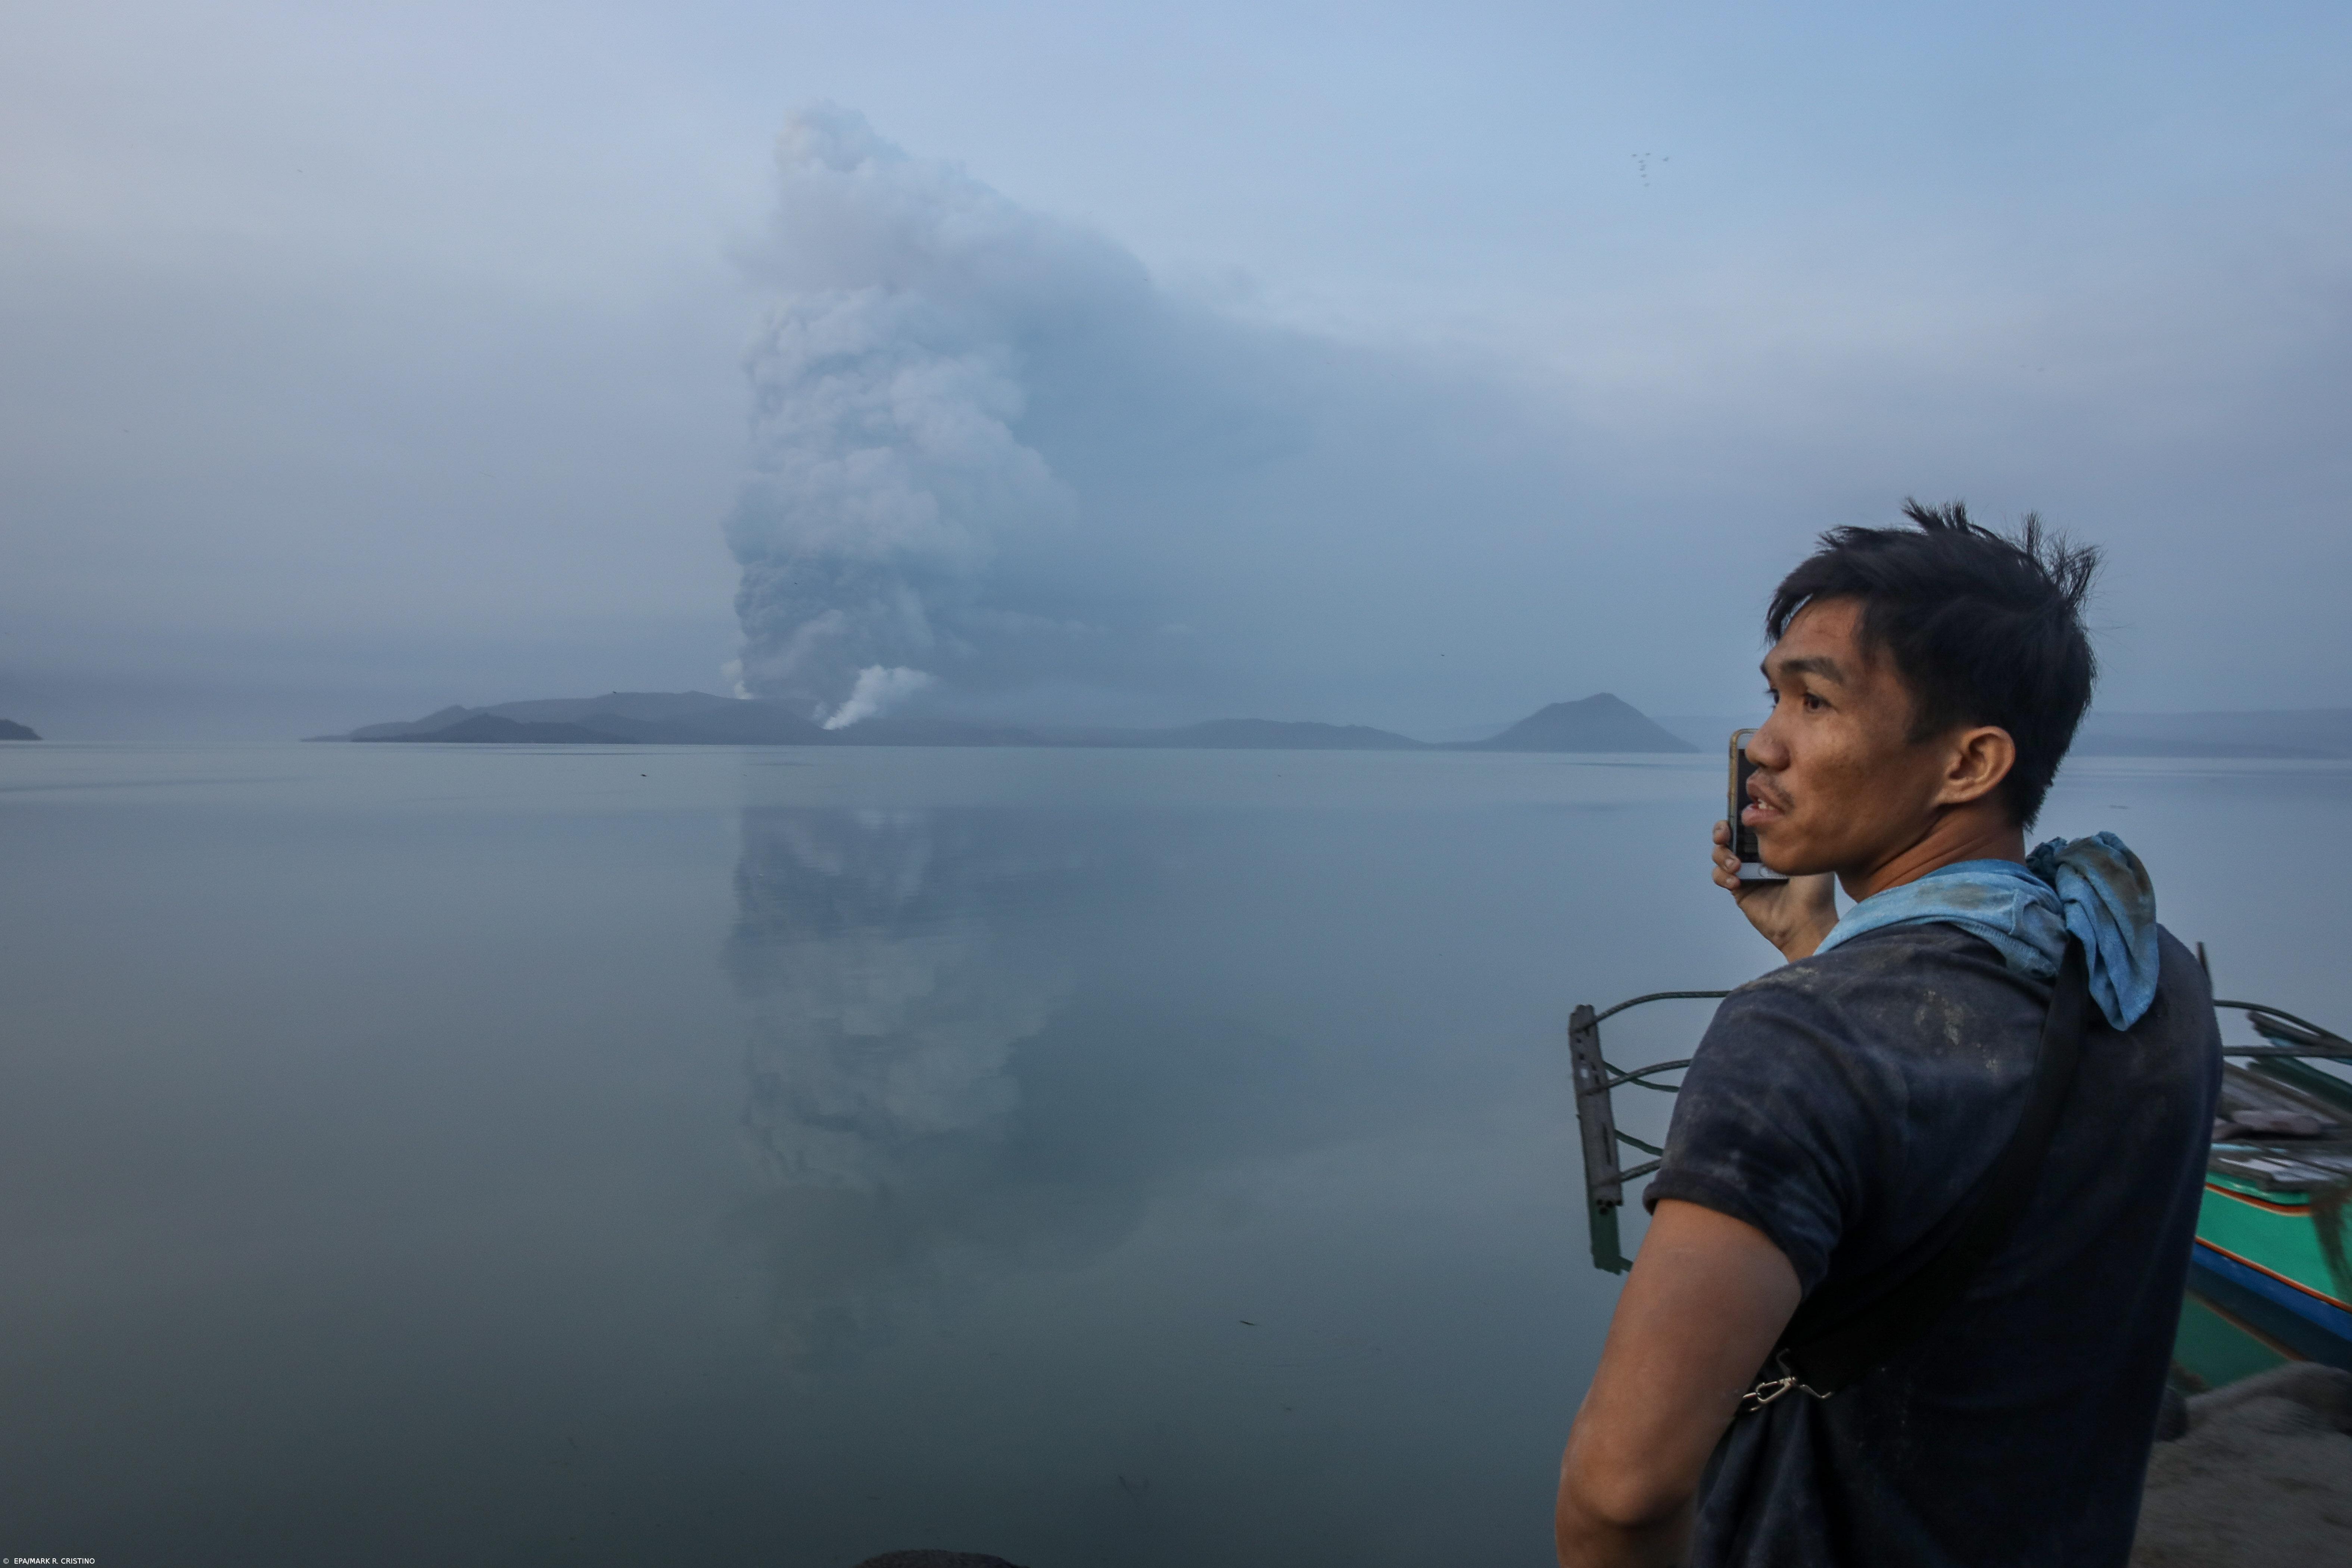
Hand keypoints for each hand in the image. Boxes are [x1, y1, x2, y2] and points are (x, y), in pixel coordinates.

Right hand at [1710, 820, 1837, 962]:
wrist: (1806, 922)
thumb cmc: (1815, 890)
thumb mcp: (1808, 854)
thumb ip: (1790, 832)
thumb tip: (1769, 814)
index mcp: (1774, 843)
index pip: (1751, 823)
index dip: (1739, 814)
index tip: (1737, 812)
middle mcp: (1758, 855)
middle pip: (1729, 834)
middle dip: (1721, 830)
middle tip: (1725, 835)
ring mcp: (1746, 871)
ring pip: (1719, 853)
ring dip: (1722, 855)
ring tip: (1736, 866)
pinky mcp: (1738, 889)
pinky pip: (1719, 876)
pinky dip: (1722, 875)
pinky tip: (1737, 882)